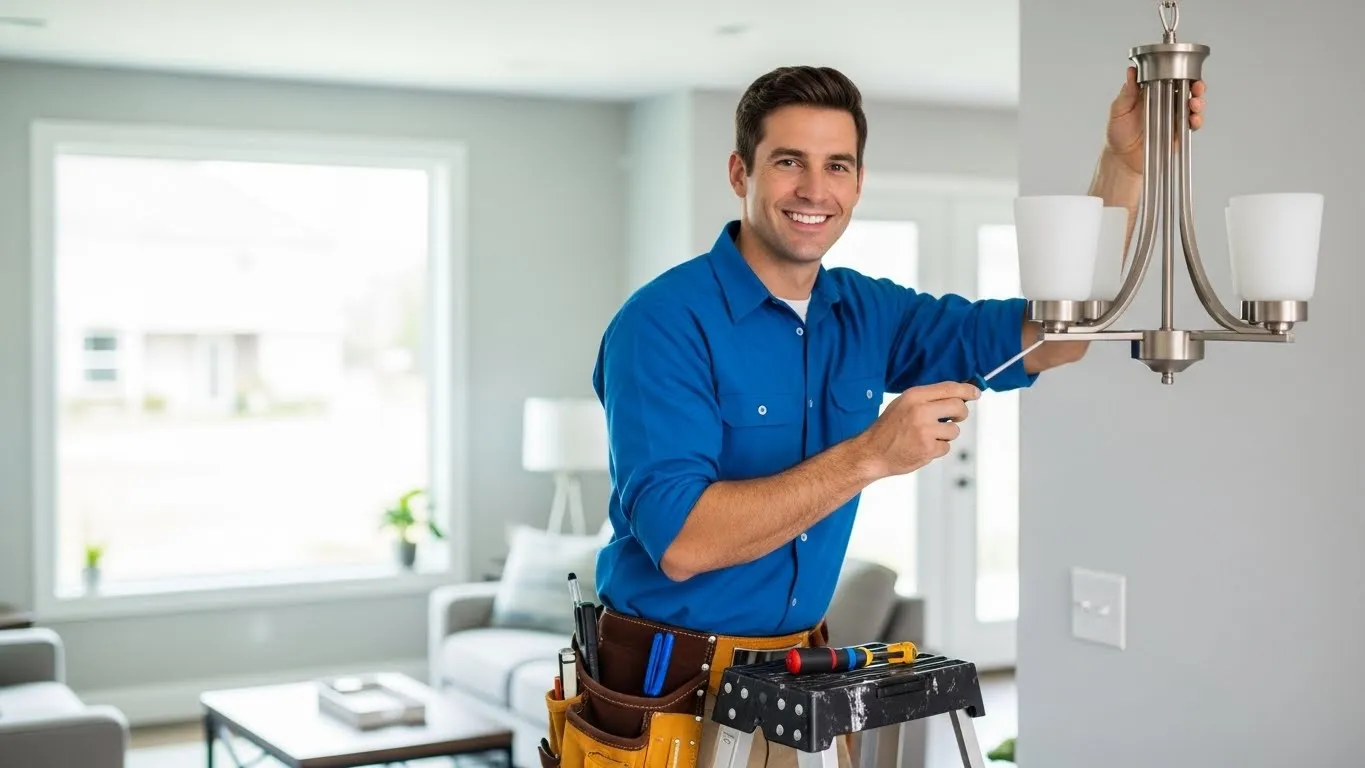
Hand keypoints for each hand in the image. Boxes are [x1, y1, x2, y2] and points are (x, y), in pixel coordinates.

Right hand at [855, 382, 979, 479]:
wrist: (872, 452)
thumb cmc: (888, 429)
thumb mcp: (903, 404)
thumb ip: (927, 399)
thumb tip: (955, 395)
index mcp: (914, 396)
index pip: (949, 388)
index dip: (967, 390)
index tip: (976, 392)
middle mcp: (920, 410)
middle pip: (959, 407)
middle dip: (961, 413)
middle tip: (956, 417)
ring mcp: (925, 430)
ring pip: (954, 430)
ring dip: (945, 434)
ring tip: (927, 436)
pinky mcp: (928, 448)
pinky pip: (946, 446)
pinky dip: (937, 448)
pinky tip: (922, 446)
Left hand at [1106, 66, 1205, 174]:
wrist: (1122, 158)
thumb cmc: (1118, 133)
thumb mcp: (1118, 110)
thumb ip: (1127, 93)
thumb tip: (1131, 71)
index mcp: (1152, 94)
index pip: (1170, 78)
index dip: (1181, 73)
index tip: (1187, 71)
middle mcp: (1165, 103)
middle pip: (1187, 90)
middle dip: (1197, 86)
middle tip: (1197, 87)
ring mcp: (1173, 117)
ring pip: (1192, 105)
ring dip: (1198, 102)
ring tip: (1194, 103)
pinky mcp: (1178, 131)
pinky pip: (1191, 124)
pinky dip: (1196, 120)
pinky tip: (1194, 119)